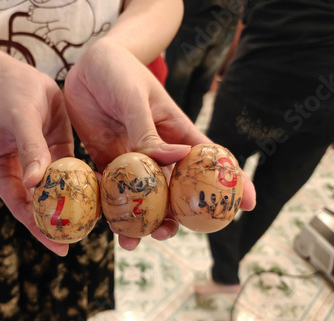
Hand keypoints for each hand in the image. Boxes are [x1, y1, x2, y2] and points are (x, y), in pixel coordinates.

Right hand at [0, 61, 73, 255]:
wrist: (21, 74)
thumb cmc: (14, 93)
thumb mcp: (21, 118)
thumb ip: (30, 149)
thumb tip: (34, 184)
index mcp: (1, 170)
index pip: (20, 206)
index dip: (38, 227)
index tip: (57, 246)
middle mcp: (19, 173)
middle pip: (37, 206)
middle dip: (55, 225)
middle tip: (76, 244)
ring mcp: (38, 166)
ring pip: (55, 194)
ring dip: (70, 208)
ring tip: (92, 227)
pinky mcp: (54, 155)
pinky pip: (68, 176)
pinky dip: (80, 187)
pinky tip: (98, 198)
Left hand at [64, 40, 255, 249]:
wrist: (88, 65)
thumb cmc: (120, 72)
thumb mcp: (136, 98)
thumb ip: (149, 130)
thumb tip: (177, 159)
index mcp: (176, 134)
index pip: (210, 161)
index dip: (232, 182)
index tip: (246, 206)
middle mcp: (157, 152)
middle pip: (174, 191)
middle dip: (174, 218)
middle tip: (163, 236)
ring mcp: (132, 158)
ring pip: (143, 198)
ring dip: (139, 221)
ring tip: (130, 242)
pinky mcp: (106, 159)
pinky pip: (110, 189)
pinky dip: (109, 206)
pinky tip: (103, 219)